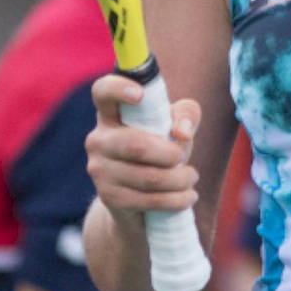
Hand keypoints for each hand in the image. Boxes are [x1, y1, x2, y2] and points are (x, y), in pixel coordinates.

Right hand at [84, 73, 200, 220]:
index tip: (140, 95)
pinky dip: (176, 200)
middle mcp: (98, 140)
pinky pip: (149, 200)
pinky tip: (187, 197)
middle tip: (184, 158)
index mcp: (110, 115)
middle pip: (135, 145)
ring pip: (148, 177)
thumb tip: (182, 133)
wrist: (139, 202)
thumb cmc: (159, 152)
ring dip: (180, 180)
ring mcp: (100, 170)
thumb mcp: (175, 127)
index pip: (103, 92)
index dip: (118, 88)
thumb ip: (186, 115)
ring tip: (192, 178)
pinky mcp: (109, 198)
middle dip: (170, 154)